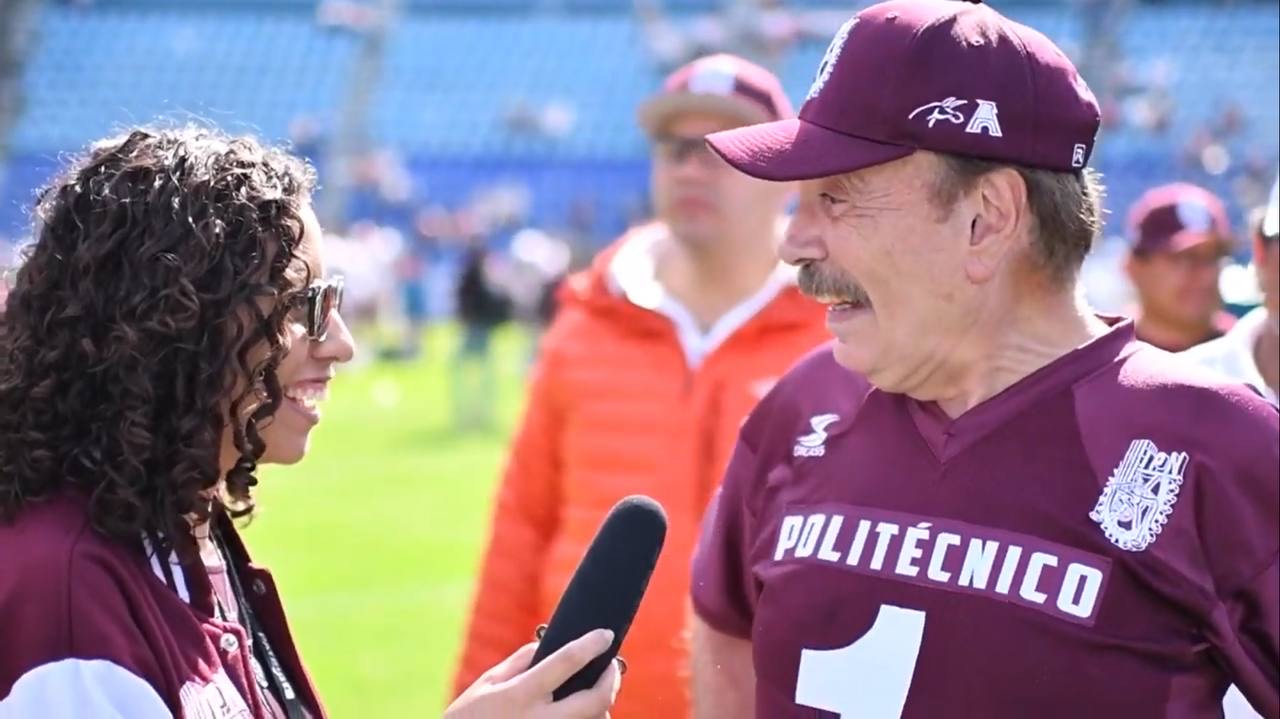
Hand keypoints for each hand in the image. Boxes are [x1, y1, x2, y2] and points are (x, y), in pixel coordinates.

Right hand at [444, 629, 621, 718]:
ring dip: (601, 706)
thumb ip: (519, 663)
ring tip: (595, 692)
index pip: (564, 663)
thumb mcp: (487, 685)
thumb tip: (546, 645)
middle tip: (612, 667)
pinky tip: (585, 712)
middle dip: (611, 681)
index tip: (606, 635)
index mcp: (520, 696)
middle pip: (594, 701)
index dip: (590, 646)